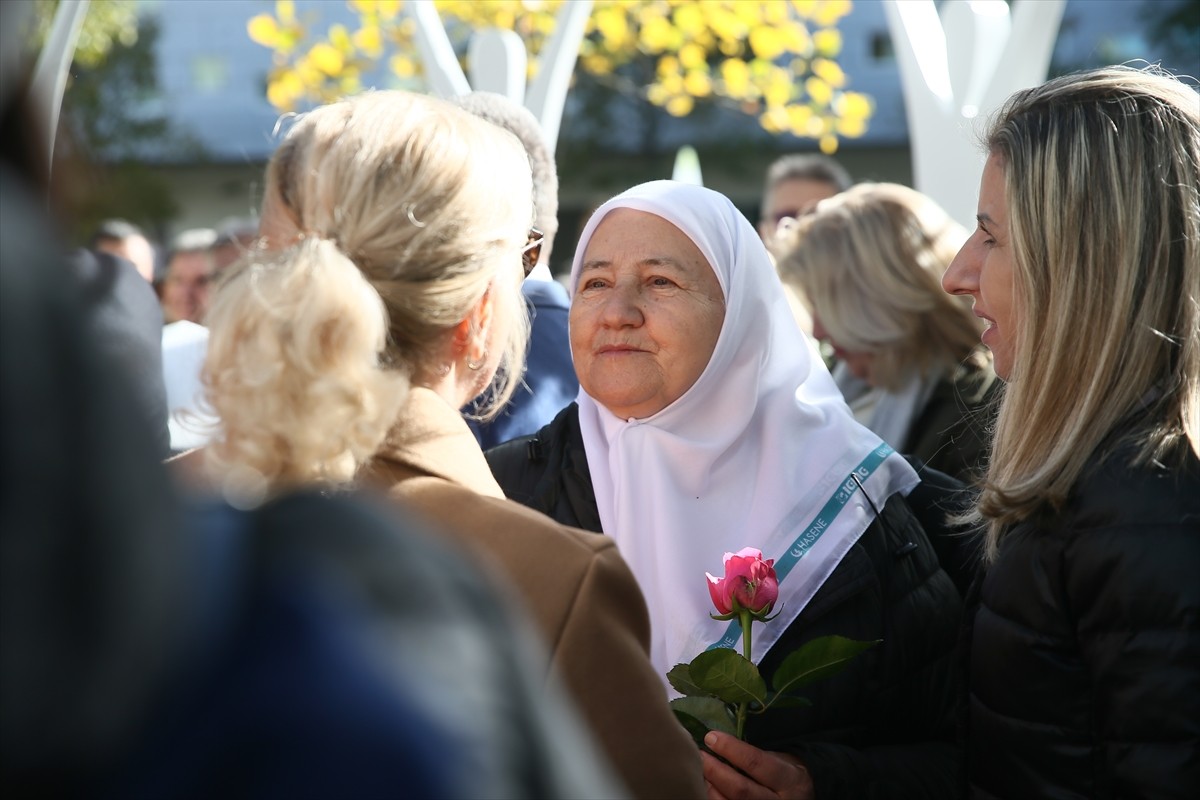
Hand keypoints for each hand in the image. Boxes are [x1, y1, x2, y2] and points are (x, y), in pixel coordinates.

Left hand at [700, 731, 814, 799]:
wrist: (801, 798)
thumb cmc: (785, 774)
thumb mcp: (779, 760)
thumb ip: (754, 755)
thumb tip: (717, 742)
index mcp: (787, 779)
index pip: (756, 763)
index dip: (731, 749)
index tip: (711, 737)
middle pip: (740, 790)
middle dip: (715, 771)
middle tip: (699, 755)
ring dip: (710, 788)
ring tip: (699, 771)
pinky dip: (713, 798)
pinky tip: (706, 787)